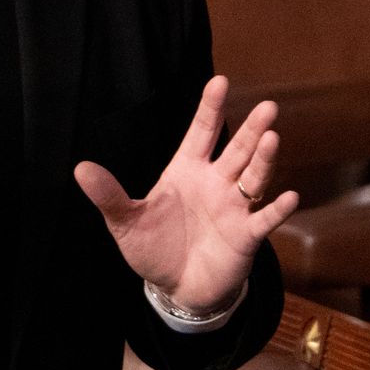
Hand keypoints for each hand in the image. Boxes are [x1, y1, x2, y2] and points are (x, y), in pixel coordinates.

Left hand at [74, 76, 298, 312]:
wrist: (176, 287)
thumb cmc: (154, 247)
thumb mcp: (125, 222)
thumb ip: (109, 196)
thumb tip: (80, 169)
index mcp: (186, 171)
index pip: (201, 133)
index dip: (210, 109)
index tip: (220, 81)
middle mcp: (215, 183)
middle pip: (236, 150)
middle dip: (251, 129)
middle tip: (268, 107)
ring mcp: (234, 208)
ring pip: (253, 178)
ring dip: (264, 159)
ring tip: (272, 138)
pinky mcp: (245, 236)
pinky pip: (264, 219)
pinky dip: (276, 210)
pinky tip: (290, 197)